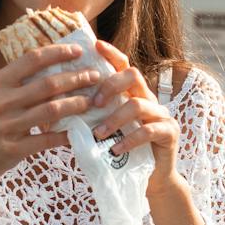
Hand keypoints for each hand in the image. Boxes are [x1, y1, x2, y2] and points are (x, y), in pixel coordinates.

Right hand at [0, 42, 99, 184]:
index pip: (32, 59)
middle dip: (76, 78)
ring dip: (76, 104)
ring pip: (52, 110)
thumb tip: (53, 62)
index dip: (58, 52)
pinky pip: (47, 140)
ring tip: (91, 101)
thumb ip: (17, 81)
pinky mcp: (13, 149)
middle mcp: (1, 102)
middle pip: (47, 84)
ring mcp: (6, 126)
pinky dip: (65, 134)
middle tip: (94, 76)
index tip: (78, 50)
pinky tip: (78, 130)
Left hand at [89, 41, 181, 195]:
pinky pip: (150, 130)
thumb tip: (54, 111)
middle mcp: (148, 98)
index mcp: (131, 93)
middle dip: (111, 85)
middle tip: (94, 103)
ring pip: (138, 104)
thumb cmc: (122, 152)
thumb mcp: (105, 131)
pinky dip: (129, 140)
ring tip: (99, 134)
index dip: (111, 54)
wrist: (151, 178)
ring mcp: (161, 114)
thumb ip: (90, 117)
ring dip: (115, 118)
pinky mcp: (170, 132)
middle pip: (133, 75)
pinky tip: (115, 150)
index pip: (123, 65)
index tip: (95, 45)